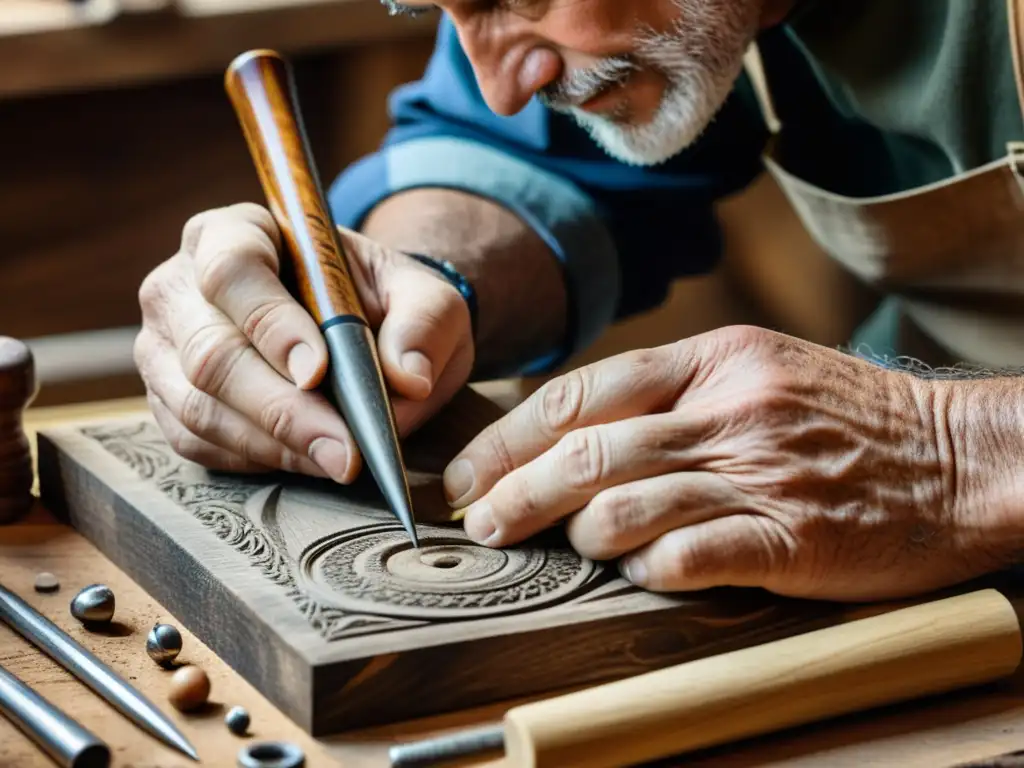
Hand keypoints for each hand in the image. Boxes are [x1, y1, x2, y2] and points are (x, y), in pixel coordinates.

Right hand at [134, 203, 473, 480]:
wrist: (359, 326)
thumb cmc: (382, 301)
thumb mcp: (425, 296)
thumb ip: (425, 323)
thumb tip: (410, 378)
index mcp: (234, 232)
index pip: (233, 270)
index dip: (271, 325)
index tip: (319, 372)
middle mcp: (181, 285)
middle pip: (210, 352)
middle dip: (283, 410)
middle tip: (345, 450)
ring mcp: (165, 347)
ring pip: (198, 406)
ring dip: (274, 444)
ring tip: (339, 462)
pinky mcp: (167, 401)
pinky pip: (197, 442)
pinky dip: (256, 459)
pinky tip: (308, 461)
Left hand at [442, 326, 997, 601]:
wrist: (956, 455)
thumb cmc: (846, 417)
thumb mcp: (755, 370)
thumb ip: (671, 392)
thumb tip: (575, 431)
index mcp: (712, 360)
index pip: (583, 392)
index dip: (512, 435)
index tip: (469, 473)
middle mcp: (728, 410)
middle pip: (588, 449)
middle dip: (517, 490)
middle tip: (479, 522)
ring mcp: (760, 473)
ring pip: (629, 501)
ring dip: (579, 531)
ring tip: (562, 546)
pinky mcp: (793, 538)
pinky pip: (695, 555)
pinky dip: (650, 567)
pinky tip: (637, 572)